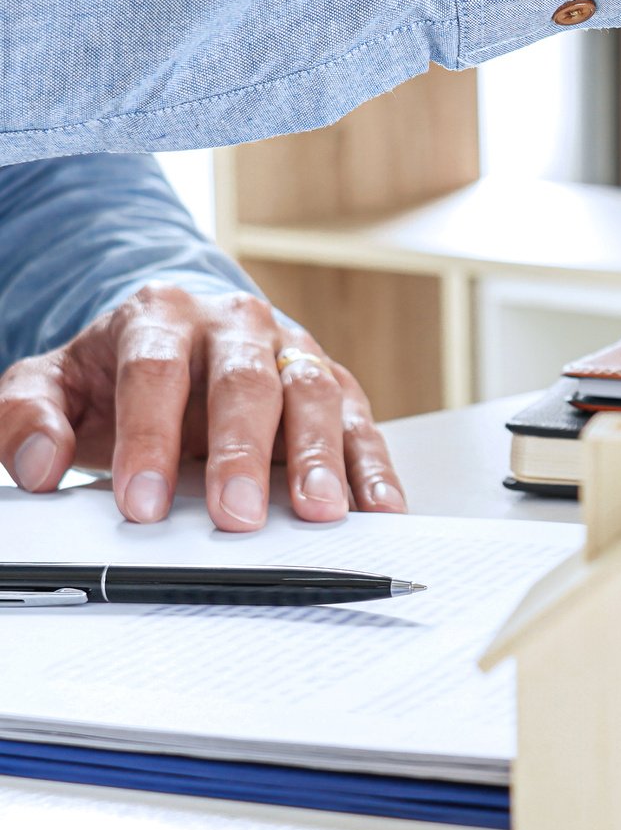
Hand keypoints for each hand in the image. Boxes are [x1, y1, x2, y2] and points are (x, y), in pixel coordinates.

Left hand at [0, 283, 405, 531]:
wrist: (179, 333)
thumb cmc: (119, 368)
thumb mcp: (53, 381)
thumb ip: (27, 416)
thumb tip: (38, 465)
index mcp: (161, 314)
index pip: (155, 373)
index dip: (149, 439)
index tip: (142, 503)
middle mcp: (237, 325)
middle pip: (245, 381)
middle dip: (242, 452)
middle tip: (237, 514)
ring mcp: (293, 352)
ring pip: (313, 395)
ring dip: (319, 457)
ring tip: (316, 511)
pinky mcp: (334, 385)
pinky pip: (360, 423)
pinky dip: (372, 468)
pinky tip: (376, 506)